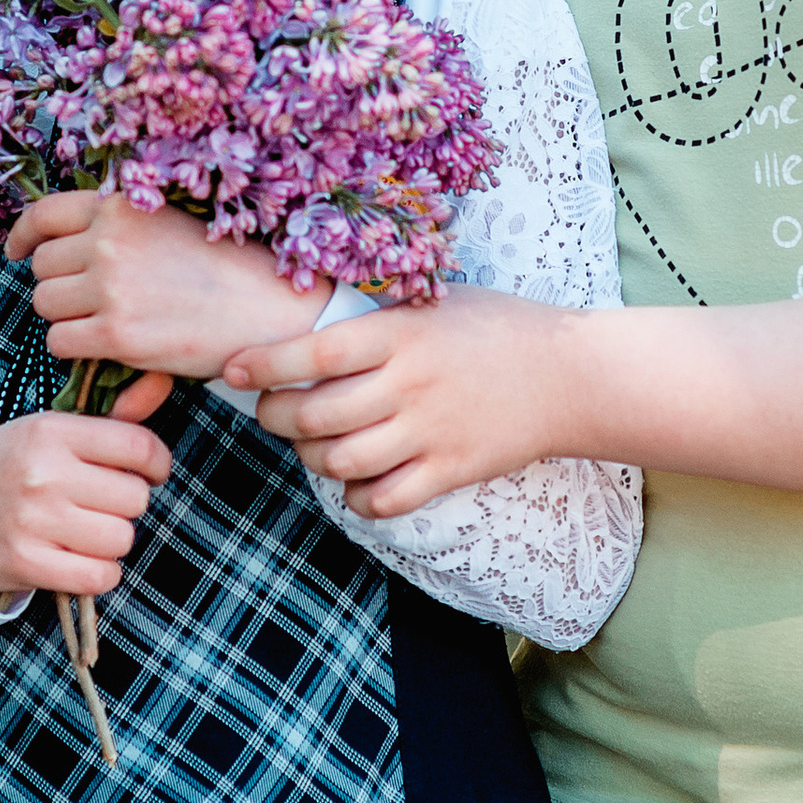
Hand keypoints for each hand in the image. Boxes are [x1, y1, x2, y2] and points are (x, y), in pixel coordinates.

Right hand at [0, 386, 174, 603]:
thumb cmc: (9, 468)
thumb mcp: (49, 431)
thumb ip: (109, 419)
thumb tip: (163, 383)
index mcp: (50, 432)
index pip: (137, 446)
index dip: (157, 463)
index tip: (149, 472)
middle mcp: (43, 474)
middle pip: (135, 498)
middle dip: (125, 504)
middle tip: (99, 503)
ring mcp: (34, 521)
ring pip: (121, 539)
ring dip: (110, 540)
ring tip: (83, 530)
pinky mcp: (27, 563)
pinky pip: (100, 576)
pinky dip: (98, 573)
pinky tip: (78, 559)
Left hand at [14, 188, 328, 384]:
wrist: (267, 308)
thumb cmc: (222, 269)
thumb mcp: (167, 225)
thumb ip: (115, 228)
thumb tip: (49, 243)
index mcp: (121, 205)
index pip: (45, 214)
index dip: (24, 236)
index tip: (17, 251)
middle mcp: (109, 240)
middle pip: (42, 267)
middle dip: (59, 284)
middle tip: (91, 301)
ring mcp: (110, 286)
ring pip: (46, 305)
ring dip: (66, 317)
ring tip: (105, 322)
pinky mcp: (116, 332)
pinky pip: (59, 341)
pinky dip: (75, 348)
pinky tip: (107, 345)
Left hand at [225, 288, 573, 516]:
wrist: (569, 375)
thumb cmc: (495, 329)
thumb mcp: (434, 304)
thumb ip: (376, 317)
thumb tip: (305, 311)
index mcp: (401, 334)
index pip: (314, 352)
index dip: (265, 364)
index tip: (232, 370)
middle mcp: (411, 383)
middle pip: (316, 415)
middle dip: (277, 418)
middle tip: (273, 412)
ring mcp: (431, 430)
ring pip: (341, 461)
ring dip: (313, 458)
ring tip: (314, 445)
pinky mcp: (452, 469)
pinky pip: (383, 499)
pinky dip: (358, 497)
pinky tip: (359, 482)